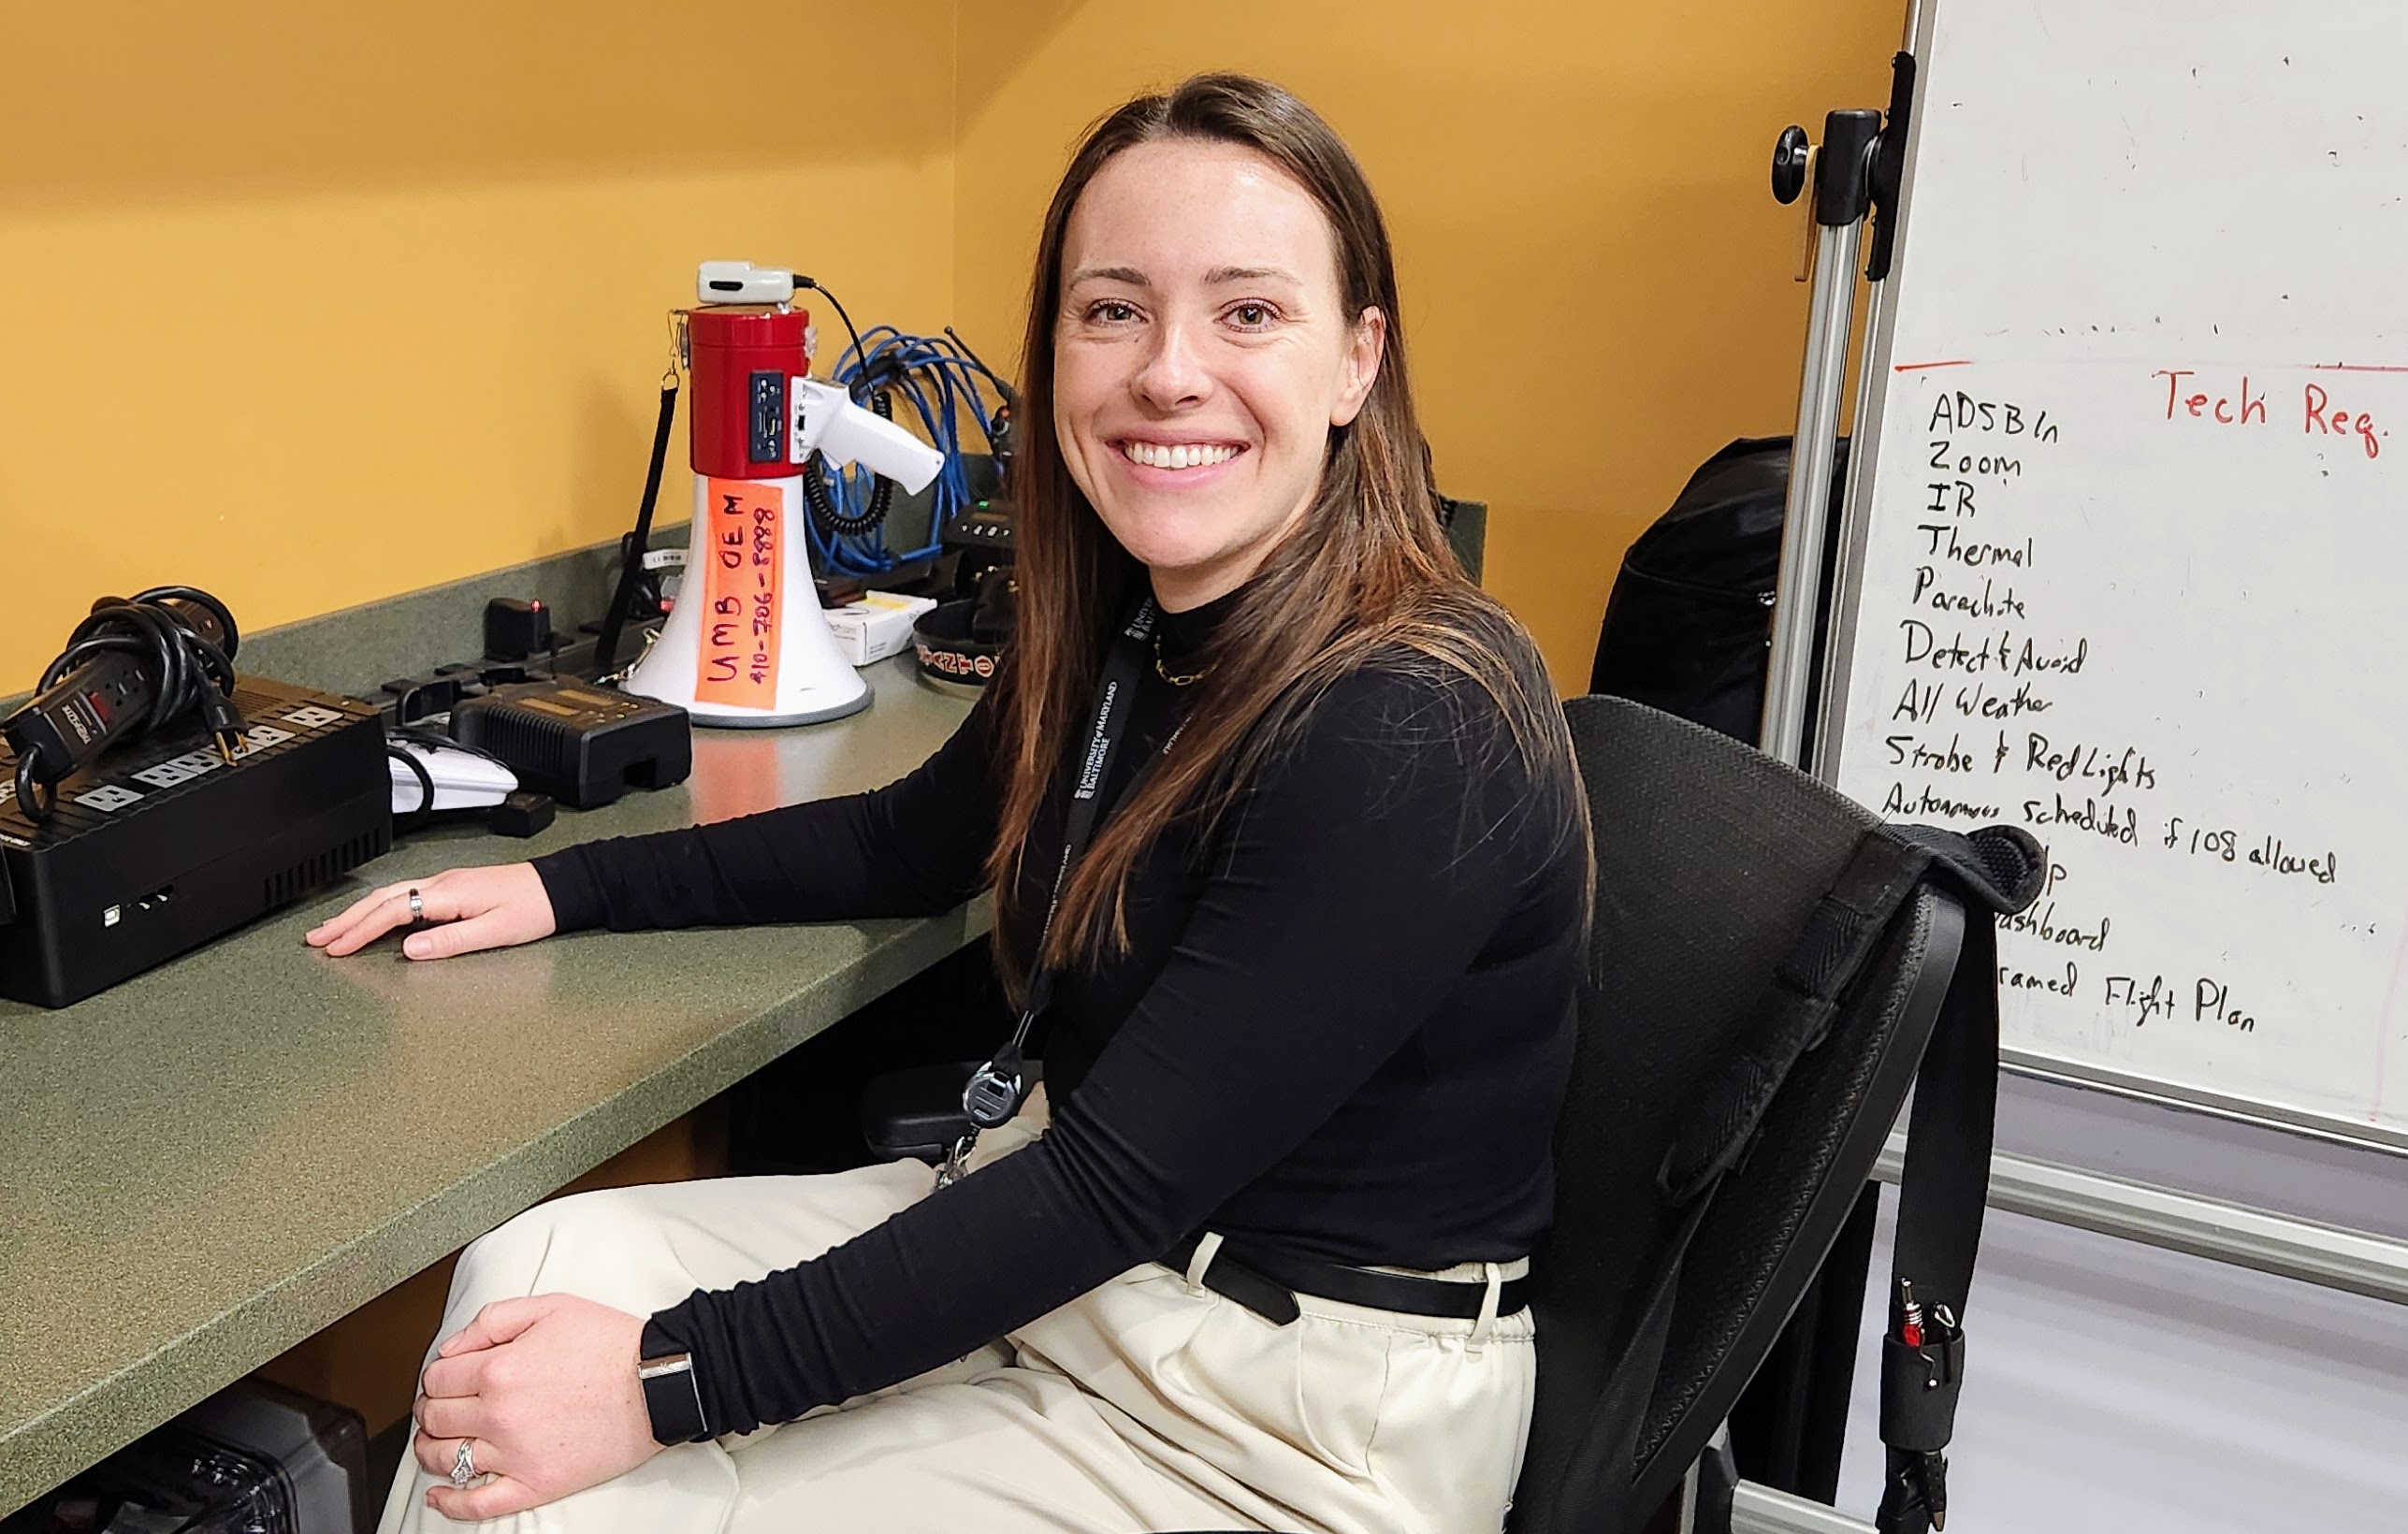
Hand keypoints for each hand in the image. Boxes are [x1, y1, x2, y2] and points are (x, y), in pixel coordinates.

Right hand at [306, 864, 555, 960]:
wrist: (561, 888)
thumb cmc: (535, 909)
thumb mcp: (496, 931)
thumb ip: (452, 941)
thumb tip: (409, 950)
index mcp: (449, 893)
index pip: (393, 911)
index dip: (361, 931)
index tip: (336, 948)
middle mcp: (443, 884)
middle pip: (382, 899)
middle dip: (345, 920)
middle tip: (315, 939)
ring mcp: (446, 885)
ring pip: (390, 896)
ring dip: (358, 913)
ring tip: (332, 931)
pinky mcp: (453, 890)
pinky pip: (404, 897)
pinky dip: (379, 909)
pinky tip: (371, 920)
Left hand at [411, 1294, 662, 1519]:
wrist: (658, 1383)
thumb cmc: (612, 1345)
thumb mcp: (550, 1307)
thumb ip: (492, 1320)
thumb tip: (451, 1347)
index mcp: (499, 1369)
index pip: (437, 1378)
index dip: (436, 1376)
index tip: (445, 1379)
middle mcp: (499, 1414)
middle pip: (436, 1418)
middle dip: (431, 1410)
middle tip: (441, 1407)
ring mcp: (515, 1454)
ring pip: (447, 1460)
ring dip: (431, 1450)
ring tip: (437, 1443)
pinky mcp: (535, 1484)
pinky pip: (478, 1503)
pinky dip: (450, 1502)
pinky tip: (440, 1494)